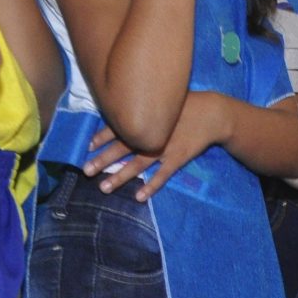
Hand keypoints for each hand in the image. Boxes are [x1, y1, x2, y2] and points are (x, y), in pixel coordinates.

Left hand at [84, 92, 232, 199]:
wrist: (212, 113)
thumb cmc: (185, 105)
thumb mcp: (163, 100)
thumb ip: (145, 108)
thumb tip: (124, 113)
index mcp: (146, 118)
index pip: (117, 128)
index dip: (101, 137)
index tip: (87, 147)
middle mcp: (151, 133)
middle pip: (122, 148)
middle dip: (103, 160)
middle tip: (85, 170)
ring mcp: (164, 148)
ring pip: (137, 165)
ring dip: (120, 177)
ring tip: (104, 188)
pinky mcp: (177, 158)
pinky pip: (162, 175)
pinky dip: (151, 186)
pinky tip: (139, 197)